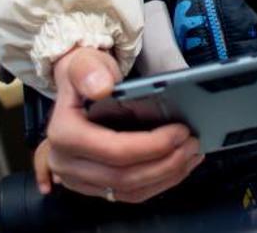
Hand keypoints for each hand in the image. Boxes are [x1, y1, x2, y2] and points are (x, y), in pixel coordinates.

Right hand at [44, 47, 203, 203]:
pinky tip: (178, 166)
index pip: (114, 151)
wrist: (76, 85)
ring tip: (191, 154)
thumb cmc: (84, 73)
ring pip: (129, 191)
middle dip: (165, 163)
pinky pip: (128, 195)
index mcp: (64, 135)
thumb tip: (101, 89)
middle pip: (124, 177)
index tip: (180, 131)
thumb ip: (89, 71)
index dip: (152, 145)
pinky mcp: (93, 186)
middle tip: (193, 143)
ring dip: (166, 176)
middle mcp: (66, 163)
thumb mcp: (84, 62)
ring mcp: (78, 179)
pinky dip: (157, 183)